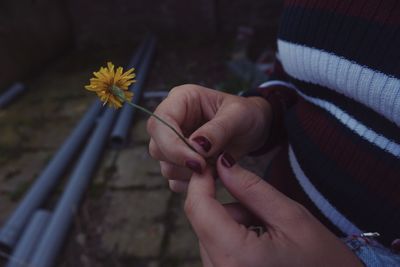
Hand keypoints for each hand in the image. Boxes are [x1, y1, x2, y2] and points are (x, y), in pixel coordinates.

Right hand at [147, 84, 270, 191]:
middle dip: (183, 162)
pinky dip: (193, 183)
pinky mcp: (179, 162)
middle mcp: (172, 120)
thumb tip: (196, 146)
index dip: (172, 145)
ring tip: (216, 163)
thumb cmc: (246, 115)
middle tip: (210, 165)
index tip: (197, 161)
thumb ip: (218, 129)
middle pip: (157, 147)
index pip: (159, 123)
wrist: (253, 129)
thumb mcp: (238, 116)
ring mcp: (173, 143)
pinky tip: (211, 172)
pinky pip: (175, 181)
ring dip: (191, 173)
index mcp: (181, 100)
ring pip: (165, 166)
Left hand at [184, 154, 362, 266]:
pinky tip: (261, 245)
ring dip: (232, 224)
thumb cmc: (324, 262)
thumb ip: (251, 188)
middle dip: (229, 206)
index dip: (201, 181)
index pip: (199, 209)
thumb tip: (223, 163)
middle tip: (264, 211)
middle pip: (204, 221)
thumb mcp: (291, 217)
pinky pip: (216, 250)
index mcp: (236, 258)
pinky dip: (233, 239)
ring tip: (269, 232)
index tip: (212, 163)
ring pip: (209, 234)